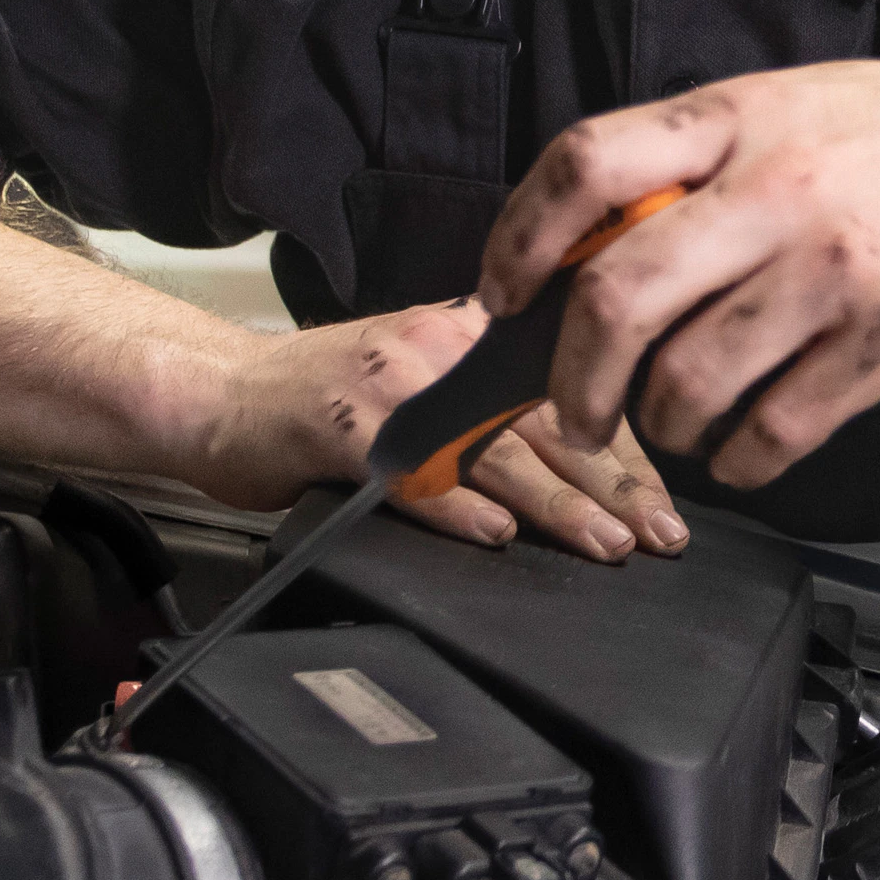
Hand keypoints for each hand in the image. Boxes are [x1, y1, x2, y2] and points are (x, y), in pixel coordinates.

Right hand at [187, 301, 681, 559]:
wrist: (215, 390)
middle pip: (545, 419)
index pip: (569, 391)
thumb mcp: (425, 384)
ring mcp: (389, 386)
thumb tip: (589, 473)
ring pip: (491, 447)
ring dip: (555, 503)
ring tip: (604, 544)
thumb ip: (494, 414)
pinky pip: (410, 471)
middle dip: (612, 484)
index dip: (625, 451)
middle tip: (660, 536)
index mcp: (469, 335)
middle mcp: (439, 349)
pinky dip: (455, 505)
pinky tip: (494, 534)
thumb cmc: (323, 400)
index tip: (665, 506)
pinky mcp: (338, 428)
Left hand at [479, 50, 879, 489]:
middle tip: (572, 411)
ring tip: (679, 425)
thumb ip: (716, 156)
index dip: (517, 241)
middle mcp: (782, 186)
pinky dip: (742, 460)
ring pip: (689, 381)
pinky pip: (777, 431)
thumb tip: (605, 231)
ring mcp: (838, 268)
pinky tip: (749, 449)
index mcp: (746, 115)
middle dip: (570, 380)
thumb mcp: (814, 102)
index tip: (502, 297)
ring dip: (664, 426)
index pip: (585, 167)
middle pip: (617, 296)